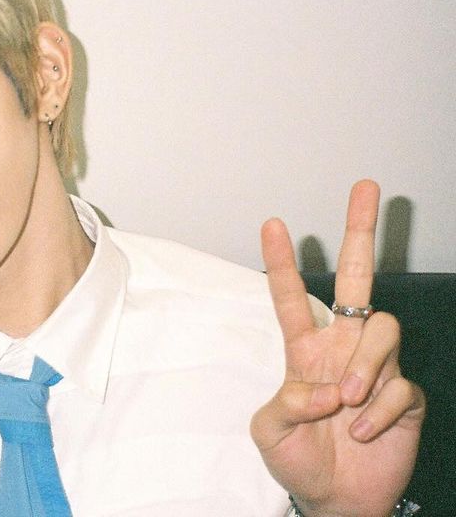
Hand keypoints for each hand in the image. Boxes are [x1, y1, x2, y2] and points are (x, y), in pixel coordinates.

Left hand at [251, 180, 425, 516]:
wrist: (336, 500)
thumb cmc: (298, 458)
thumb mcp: (269, 432)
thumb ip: (284, 406)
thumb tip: (322, 389)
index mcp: (304, 348)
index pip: (290, 296)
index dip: (280, 261)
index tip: (271, 222)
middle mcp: (342, 347)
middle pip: (356, 278)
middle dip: (360, 231)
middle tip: (365, 187)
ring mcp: (376, 367)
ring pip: (383, 328)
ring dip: (365, 364)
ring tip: (345, 402)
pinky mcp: (404, 395)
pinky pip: (399, 387)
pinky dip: (377, 413)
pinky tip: (361, 433)